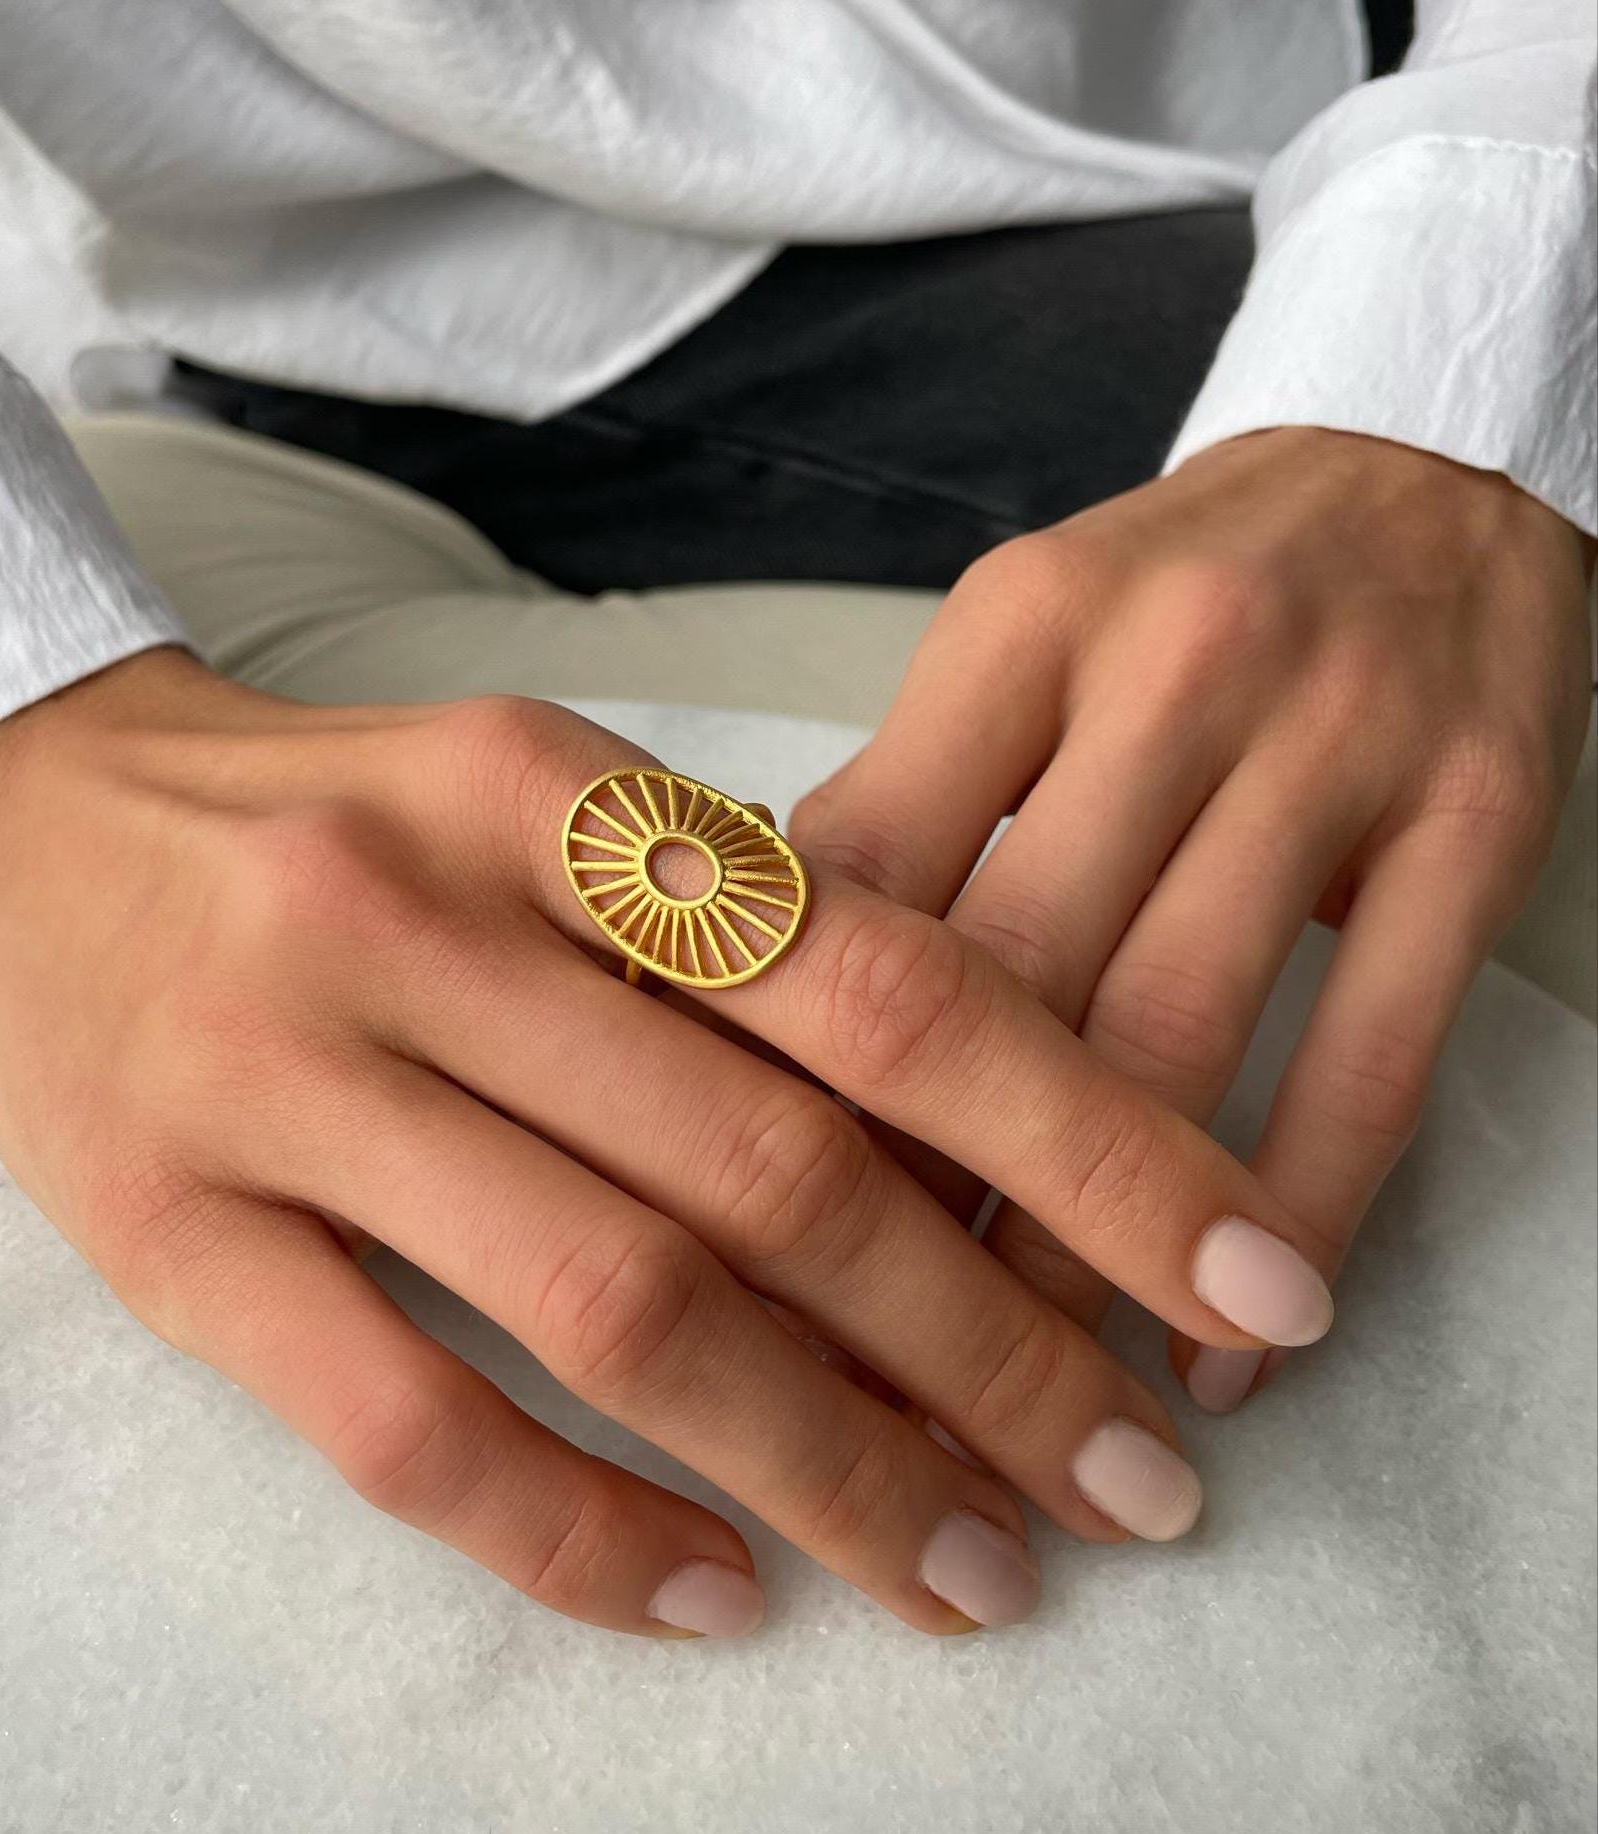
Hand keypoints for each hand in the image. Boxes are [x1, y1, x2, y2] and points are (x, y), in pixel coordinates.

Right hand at [0, 651, 1332, 1636]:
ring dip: (829, 1467)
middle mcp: (427, 923)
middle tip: (1135, 1482)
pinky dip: (580, 1533)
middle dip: (996, 1351)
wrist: (40, 808)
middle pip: (777, 1171)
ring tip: (972, 1570)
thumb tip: (971, 1138)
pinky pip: (404, 1422)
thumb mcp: (539, 800)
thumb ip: (731, 938)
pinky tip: (716, 1595)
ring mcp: (284, 1079)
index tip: (1251, 1279)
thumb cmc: (342, 816)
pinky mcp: (166, 1230)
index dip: (1095, 1145)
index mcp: (555, 792)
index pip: (888, 982)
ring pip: (616, 1311)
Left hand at [792, 428, 1593, 1408]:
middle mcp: (1171, 670)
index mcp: (1020, 627)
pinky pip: (1371, 1057)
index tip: (726, 1217)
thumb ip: (902, 807)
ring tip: (1014, 1386)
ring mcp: (1337, 744)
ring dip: (1086, 1240)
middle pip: (1007, 979)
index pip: (867, 875)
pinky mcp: (1475, 822)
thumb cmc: (1177, 594)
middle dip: (916, 1186)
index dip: (784, 1064)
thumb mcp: (1019, 645)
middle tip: (839, 1353)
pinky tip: (1226, 1345)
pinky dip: (1288, 1214)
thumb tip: (745, 1004)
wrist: (1426, 472)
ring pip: (1176, 1038)